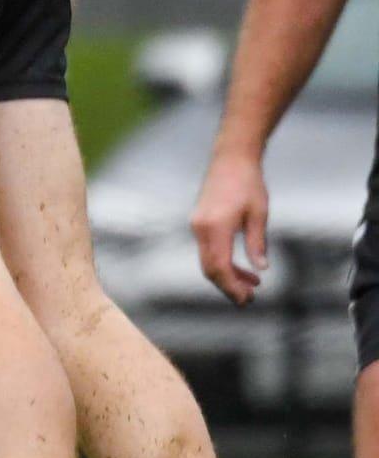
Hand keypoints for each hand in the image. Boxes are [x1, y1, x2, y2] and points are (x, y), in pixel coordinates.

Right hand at [191, 149, 269, 306]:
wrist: (231, 158)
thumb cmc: (248, 183)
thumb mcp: (259, 213)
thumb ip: (257, 243)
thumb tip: (260, 269)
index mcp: (216, 226)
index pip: (220, 267)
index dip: (232, 287)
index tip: (247, 299)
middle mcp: (201, 228)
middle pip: (210, 269)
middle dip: (228, 287)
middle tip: (249, 299)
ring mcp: (197, 225)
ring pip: (208, 261)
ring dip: (227, 275)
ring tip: (252, 283)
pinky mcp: (199, 222)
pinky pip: (208, 250)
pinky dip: (223, 262)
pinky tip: (242, 266)